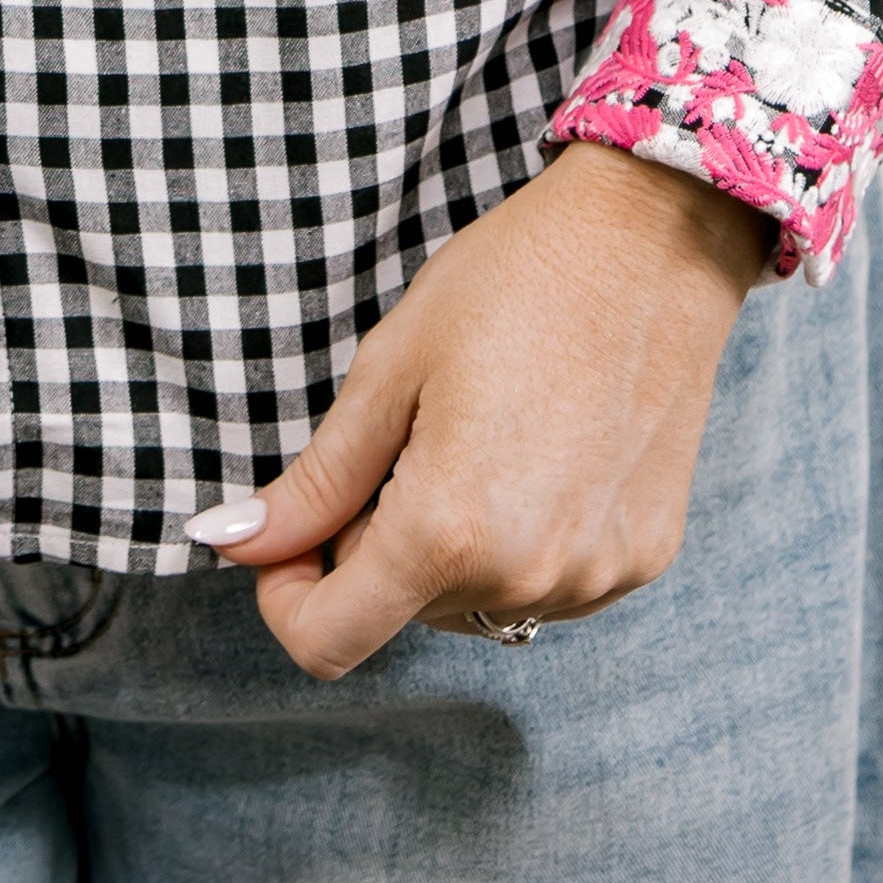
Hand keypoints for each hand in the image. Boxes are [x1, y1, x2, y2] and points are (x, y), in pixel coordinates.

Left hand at [198, 142, 769, 680]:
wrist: (650, 240)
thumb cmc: (510, 284)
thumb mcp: (390, 371)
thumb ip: (315, 482)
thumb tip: (231, 545)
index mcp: (449, 532)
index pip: (330, 641)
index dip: (285, 597)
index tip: (284, 539)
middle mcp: (528, 578)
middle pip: (402, 612)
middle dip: (375, 544)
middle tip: (406, 438)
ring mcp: (594, 578)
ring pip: (474, 604)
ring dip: (450, 549)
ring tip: (479, 436)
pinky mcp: (642, 561)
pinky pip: (546, 586)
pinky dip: (519, 543)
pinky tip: (539, 455)